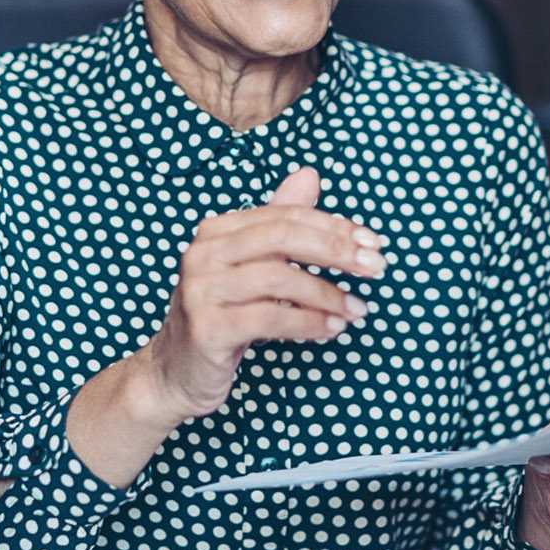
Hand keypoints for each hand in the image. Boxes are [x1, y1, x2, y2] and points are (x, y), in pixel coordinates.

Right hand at [133, 166, 383, 422]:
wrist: (174, 372)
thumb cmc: (221, 315)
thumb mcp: (249, 266)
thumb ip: (278, 224)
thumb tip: (310, 176)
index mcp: (216, 231)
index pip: (284, 215)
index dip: (333, 225)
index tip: (372, 242)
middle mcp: (203, 254)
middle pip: (282, 237)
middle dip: (336, 250)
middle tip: (375, 267)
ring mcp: (201, 291)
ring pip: (279, 278)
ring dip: (327, 294)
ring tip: (356, 309)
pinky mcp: (207, 329)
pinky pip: (270, 318)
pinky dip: (309, 322)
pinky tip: (331, 329)